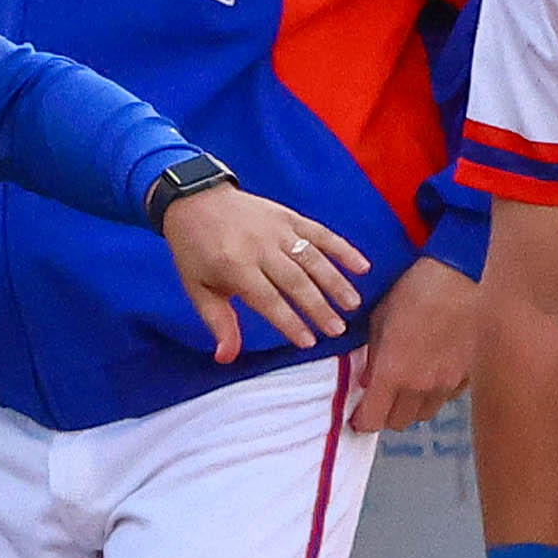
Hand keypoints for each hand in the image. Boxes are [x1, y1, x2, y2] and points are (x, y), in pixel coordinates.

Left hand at [163, 184, 367, 363]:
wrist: (194, 200)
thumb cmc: (195, 251)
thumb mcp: (198, 289)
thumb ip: (218, 322)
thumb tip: (226, 358)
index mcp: (234, 266)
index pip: (269, 300)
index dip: (290, 322)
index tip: (308, 342)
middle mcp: (259, 247)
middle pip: (296, 282)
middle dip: (319, 308)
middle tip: (337, 330)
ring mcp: (277, 230)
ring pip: (313, 259)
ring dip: (336, 283)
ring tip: (353, 305)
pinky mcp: (289, 217)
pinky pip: (321, 233)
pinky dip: (343, 249)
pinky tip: (363, 266)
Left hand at [344, 255, 481, 433]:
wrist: (464, 272)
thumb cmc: (417, 287)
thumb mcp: (381, 317)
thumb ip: (373, 356)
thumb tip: (369, 380)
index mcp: (395, 372)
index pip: (373, 420)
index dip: (362, 421)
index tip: (357, 416)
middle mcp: (423, 385)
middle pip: (399, 423)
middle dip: (385, 414)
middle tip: (379, 398)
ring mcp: (449, 382)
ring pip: (424, 413)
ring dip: (411, 406)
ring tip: (407, 385)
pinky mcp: (470, 374)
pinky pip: (448, 397)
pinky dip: (436, 393)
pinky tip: (433, 372)